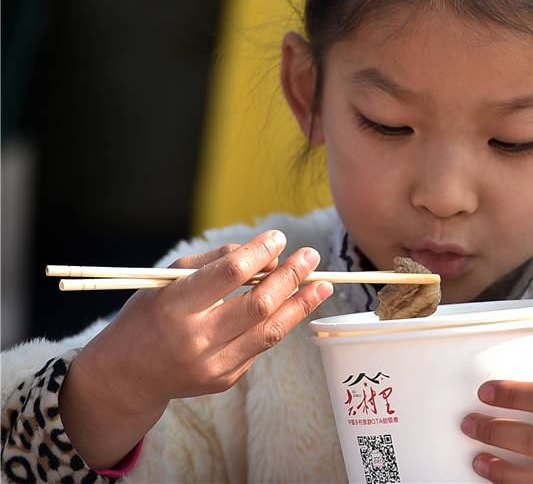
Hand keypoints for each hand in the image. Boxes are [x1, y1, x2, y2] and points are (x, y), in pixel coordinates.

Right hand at [59, 230, 332, 468]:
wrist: (126, 376)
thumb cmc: (151, 314)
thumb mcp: (168, 279)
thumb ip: (216, 261)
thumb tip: (268, 253)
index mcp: (175, 306)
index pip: (230, 273)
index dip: (260, 252)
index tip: (279, 237)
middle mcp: (195, 340)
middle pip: (258, 305)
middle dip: (291, 277)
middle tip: (312, 256)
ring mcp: (213, 365)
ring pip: (270, 331)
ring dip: (302, 304)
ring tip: (323, 285)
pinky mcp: (225, 380)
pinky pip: (259, 346)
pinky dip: (277, 322)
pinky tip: (291, 306)